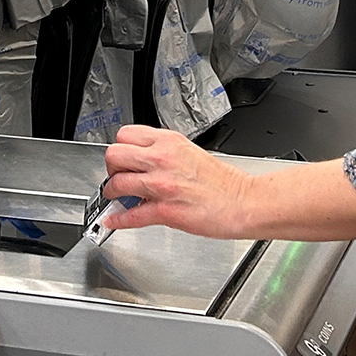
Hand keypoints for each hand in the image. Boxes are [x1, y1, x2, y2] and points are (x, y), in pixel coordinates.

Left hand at [102, 125, 255, 239]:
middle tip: (118, 177)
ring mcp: (162, 185)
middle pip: (114, 155)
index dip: (121, 148)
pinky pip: (130, 215)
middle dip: (112, 168)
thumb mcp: (191, 153)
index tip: (122, 159)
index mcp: (170, 142)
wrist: (243, 202)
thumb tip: (144, 164)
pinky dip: (118, 220)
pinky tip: (114, 220)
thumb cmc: (224, 182)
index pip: (126, 135)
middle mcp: (163, 159)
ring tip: (116, 198)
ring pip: (117, 183)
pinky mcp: (164, 210)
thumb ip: (165, 154)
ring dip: (112, 194)